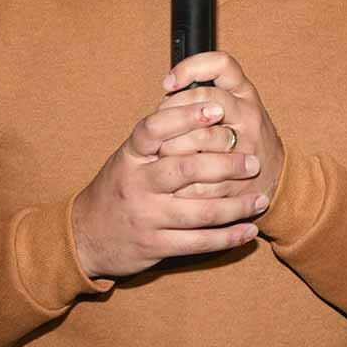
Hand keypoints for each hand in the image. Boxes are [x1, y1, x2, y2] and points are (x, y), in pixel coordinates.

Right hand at [71, 88, 266, 278]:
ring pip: (199, 211)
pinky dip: (228, 238)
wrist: (85, 236)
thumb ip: (160, 136)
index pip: (155, 128)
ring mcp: (146, 216)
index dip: (186, 115)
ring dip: (236, 206)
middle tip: (253, 161)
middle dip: (225, 165)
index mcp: (131, 156)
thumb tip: (201, 100)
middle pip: (185, 169)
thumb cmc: (120, 186)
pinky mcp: (155, 245)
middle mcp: (137, 184)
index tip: (217, 107)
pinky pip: (198, 243)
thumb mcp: (130, 157)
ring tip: (260, 199)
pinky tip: (249, 231)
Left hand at [154, 52, 285, 204]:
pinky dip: (182, 179)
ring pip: (202, 137)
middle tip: (159, 126)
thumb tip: (167, 93)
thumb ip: (205, 93)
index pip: (221, 65)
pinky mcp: (239, 175)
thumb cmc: (243, 133)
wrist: (272, 172)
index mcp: (244, 94)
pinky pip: (204, 174)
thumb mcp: (234, 102)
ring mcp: (246, 145)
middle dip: (174, 113)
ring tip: (161, 153)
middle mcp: (248, 115)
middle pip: (206, 101)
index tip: (168, 83)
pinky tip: (173, 179)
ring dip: (173, 146)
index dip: (191, 68)